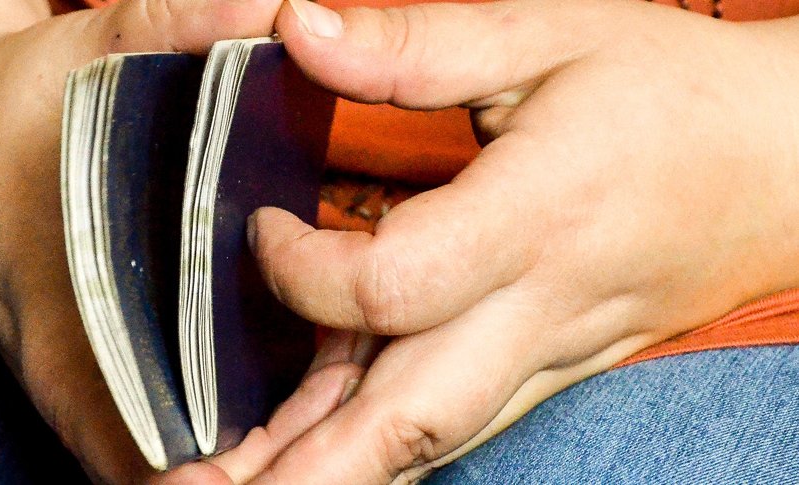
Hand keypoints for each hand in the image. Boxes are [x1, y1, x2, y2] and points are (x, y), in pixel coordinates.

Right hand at [0, 0, 356, 481]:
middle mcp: (93, 389)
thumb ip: (173, 27)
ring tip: (362, 361)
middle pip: (214, 474)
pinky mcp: (126, 364)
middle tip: (373, 376)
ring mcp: (109, 384)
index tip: (331, 434)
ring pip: (219, 452)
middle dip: (303, 442)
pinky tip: (328, 347)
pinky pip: (209, 414)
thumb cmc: (8, 112)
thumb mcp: (83, 59)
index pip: (164, 474)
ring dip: (297, 423)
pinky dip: (274, 398)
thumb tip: (268, 6)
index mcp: (73, 348)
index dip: (250, 476)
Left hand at [244, 0, 798, 481]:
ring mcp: (545, 353)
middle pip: (407, 422)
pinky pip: (449, 419)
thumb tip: (299, 27)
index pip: (392, 287)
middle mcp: (537, 311)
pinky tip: (314, 457)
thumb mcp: (548, 31)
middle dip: (304, 472)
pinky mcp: (546, 364)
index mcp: (535, 219)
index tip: (262, 228)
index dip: (302, 270)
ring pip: (424, 442)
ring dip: (329, 479)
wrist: (779, 162)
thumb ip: (414, 43)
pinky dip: (375, 446)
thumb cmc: (669, 94)